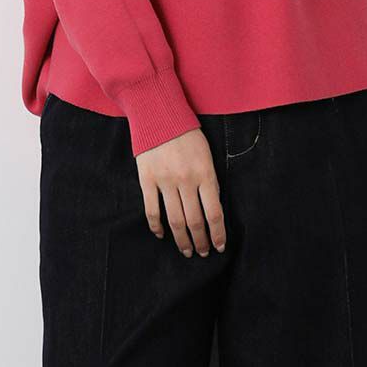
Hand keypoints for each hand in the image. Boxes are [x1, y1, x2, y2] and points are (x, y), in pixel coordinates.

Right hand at [136, 127, 225, 255]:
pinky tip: (162, 235)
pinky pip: (152, 210)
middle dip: (201, 241)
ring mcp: (165, 182)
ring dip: (182, 240)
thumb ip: (209, 181)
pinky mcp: (147, 180)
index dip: (218, 234)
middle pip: (195, 221)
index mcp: (205, 174)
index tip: (219, 246)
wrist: (158, 114)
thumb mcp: (206, 155)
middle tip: (202, 253)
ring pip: (175, 220)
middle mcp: (186, 181)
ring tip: (187, 251)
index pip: (214, 213)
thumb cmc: (186, 134)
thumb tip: (212, 208)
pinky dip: (157, 226)